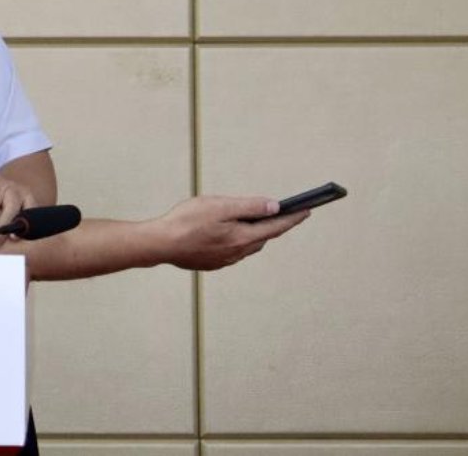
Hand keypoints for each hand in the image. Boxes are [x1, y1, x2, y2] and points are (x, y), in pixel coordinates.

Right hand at [146, 195, 309, 270]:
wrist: (160, 244)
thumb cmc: (186, 221)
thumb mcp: (220, 206)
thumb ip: (249, 206)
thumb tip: (274, 207)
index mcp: (242, 238)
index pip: (275, 227)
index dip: (293, 218)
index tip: (308, 210)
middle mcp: (237, 253)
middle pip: (263, 237)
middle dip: (274, 225)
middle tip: (284, 212)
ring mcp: (225, 260)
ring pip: (249, 245)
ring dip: (256, 233)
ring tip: (257, 220)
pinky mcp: (213, 262)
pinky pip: (234, 250)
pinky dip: (240, 239)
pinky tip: (230, 231)